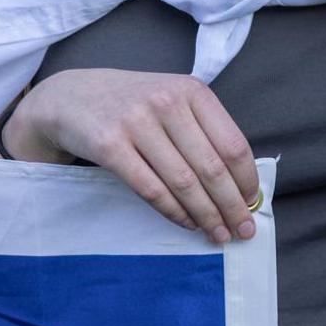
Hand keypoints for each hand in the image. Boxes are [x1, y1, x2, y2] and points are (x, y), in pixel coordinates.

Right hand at [8, 69, 259, 244]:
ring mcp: (137, 123)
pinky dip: (174, 212)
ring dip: (206, 214)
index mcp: (193, 92)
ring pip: (183, 182)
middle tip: (243, 230)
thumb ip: (204, 129)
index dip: (246, 180)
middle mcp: (168, 103)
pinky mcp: (110, 145)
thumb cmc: (135, 103)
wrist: (71, 96)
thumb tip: (239, 181)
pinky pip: (151, 189)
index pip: (233, 144)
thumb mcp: (174, 99)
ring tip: (218, 233)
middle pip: (212, 167)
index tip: (253, 203)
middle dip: (232, 205)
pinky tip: (188, 223)